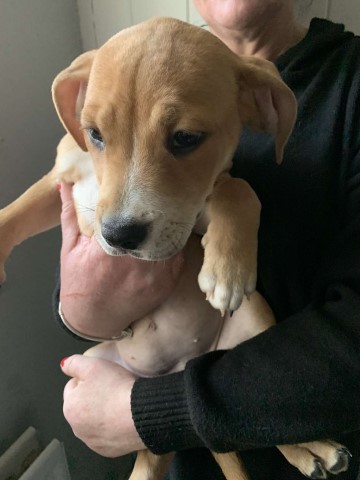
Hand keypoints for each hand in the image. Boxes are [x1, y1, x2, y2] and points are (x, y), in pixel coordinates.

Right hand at [58, 182, 183, 338]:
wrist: (93, 318)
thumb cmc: (79, 282)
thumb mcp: (70, 246)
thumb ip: (71, 213)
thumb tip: (65, 182)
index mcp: (110, 250)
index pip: (130, 215)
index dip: (136, 199)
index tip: (138, 187)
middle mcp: (136, 263)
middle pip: (156, 225)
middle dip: (156, 210)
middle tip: (158, 194)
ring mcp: (154, 275)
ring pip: (172, 239)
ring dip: (169, 226)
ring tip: (166, 211)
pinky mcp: (166, 284)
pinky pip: (179, 256)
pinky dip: (175, 244)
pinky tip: (169, 235)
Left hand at [61, 355, 143, 456]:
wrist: (141, 413)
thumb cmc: (117, 389)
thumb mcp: (93, 365)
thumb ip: (74, 363)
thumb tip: (65, 365)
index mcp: (70, 407)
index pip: (73, 387)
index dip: (88, 378)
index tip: (102, 377)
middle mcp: (77, 428)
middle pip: (82, 405)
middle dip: (93, 397)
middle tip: (111, 388)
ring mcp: (92, 442)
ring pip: (94, 422)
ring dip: (102, 413)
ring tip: (119, 402)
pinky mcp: (108, 450)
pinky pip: (107, 435)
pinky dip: (112, 427)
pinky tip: (122, 417)